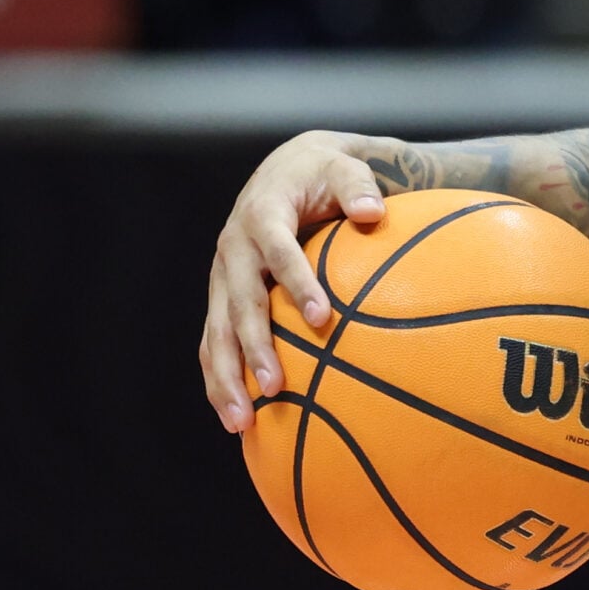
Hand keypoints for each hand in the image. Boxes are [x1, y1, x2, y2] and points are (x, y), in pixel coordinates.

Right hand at [199, 130, 387, 432]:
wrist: (287, 167)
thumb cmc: (323, 172)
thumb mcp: (344, 167)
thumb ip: (359, 187)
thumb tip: (374, 212)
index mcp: (262, 216)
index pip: (280, 254)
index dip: (298, 285)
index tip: (321, 320)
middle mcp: (234, 249)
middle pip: (239, 304)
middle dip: (254, 347)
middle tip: (274, 387)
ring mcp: (223, 276)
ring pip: (215, 332)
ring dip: (225, 377)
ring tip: (241, 422)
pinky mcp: (222, 295)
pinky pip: (214, 341)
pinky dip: (221, 377)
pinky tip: (235, 415)